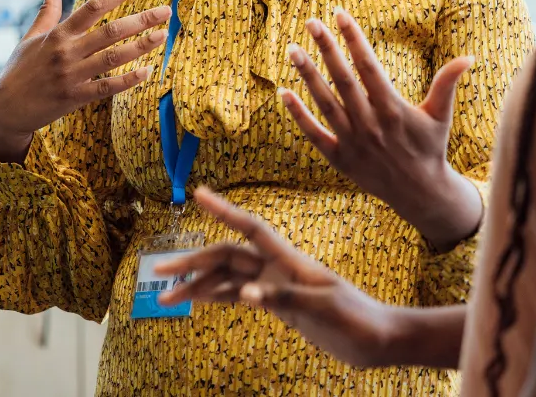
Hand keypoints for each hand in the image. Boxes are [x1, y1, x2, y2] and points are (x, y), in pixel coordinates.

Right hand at [0, 0, 169, 163]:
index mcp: (58, 34)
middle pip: (110, 31)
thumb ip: (47, 10)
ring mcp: (71, 75)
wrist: (4, 108)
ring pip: (113, 57)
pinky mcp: (74, 97)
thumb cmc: (19, 70)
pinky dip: (128, 80)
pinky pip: (107, 87)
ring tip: (162, 36)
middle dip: (141, 19)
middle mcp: (66, 52)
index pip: (92, 7)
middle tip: (166, 11)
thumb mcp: (30, 37)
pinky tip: (147, 71)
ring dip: (141, 46)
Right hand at [155, 186, 401, 368]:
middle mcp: (276, 267)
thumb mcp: (324, 308)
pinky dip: (214, 298)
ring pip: (226, 279)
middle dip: (192, 261)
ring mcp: (274, 285)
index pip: (251, 227)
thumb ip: (285, 297)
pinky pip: (236, 296)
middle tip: (159, 270)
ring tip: (165, 298)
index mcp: (289, 260)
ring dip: (196, 286)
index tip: (197, 194)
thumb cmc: (357, 319)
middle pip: (226, 257)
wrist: (376, 339)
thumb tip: (246, 294)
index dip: (224, 210)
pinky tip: (194, 302)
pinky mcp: (276, 304)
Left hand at [284, 10, 481, 249]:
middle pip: (344, 80)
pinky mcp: (340, 159)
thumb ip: (447, 84)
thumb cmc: (430, 147)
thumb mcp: (440, 115)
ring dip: (308, 76)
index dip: (353, 38)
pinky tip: (283, 92)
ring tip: (292, 49)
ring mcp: (353, 142)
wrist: (420, 194)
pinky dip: (298, 115)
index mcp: (394, 109)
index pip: (369, 66)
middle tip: (311, 22)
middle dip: (327, 48)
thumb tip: (469, 57)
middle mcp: (371, 124)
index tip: (340, 14)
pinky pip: (314, 134)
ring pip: (326, 103)